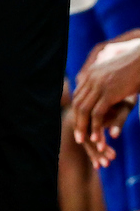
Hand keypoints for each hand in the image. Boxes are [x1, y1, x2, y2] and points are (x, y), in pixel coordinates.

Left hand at [73, 38, 139, 165]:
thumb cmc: (133, 68)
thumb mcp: (114, 74)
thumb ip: (104, 80)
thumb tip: (98, 87)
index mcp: (90, 73)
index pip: (78, 96)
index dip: (77, 112)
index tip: (79, 125)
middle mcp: (90, 78)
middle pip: (78, 104)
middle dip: (78, 122)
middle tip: (79, 138)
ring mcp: (98, 85)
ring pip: (84, 110)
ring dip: (84, 128)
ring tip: (85, 142)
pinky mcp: (108, 93)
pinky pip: (97, 113)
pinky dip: (96, 127)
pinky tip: (98, 138)